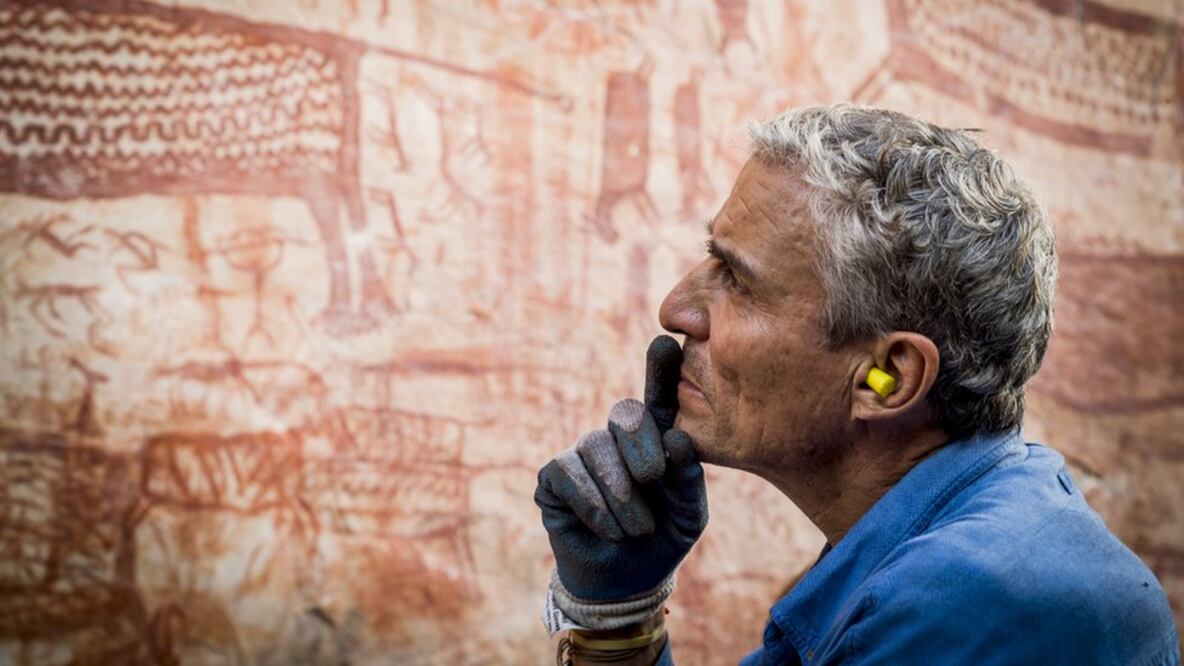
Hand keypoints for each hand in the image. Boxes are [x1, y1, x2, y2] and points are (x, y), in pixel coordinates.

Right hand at [535, 335, 708, 601]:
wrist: (625, 582)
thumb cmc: (662, 541)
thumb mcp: (689, 515)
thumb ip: (689, 479)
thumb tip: (677, 439)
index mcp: (656, 439)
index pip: (658, 396)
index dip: (660, 368)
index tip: (666, 342)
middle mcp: (617, 438)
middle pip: (625, 413)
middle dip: (642, 448)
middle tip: (654, 480)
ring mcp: (583, 454)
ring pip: (596, 447)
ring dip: (622, 494)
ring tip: (637, 529)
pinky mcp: (554, 476)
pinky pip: (570, 473)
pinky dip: (595, 504)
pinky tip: (609, 529)